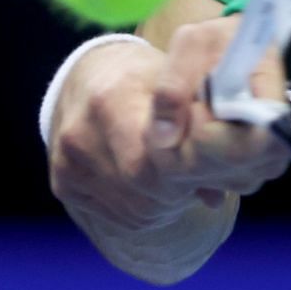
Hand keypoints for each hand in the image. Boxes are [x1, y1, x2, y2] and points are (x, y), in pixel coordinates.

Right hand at [47, 23, 289, 231]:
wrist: (91, 74)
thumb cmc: (147, 77)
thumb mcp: (180, 83)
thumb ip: (206, 125)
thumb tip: (228, 186)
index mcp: (113, 97)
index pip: (153, 159)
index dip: (187, 172)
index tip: (208, 168)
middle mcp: (82, 130)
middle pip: (144, 190)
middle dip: (180, 189)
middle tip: (198, 178)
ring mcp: (68, 159)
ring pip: (133, 209)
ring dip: (164, 202)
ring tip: (175, 178)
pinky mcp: (62, 180)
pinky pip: (115, 215)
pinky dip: (141, 207)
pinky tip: (150, 185)